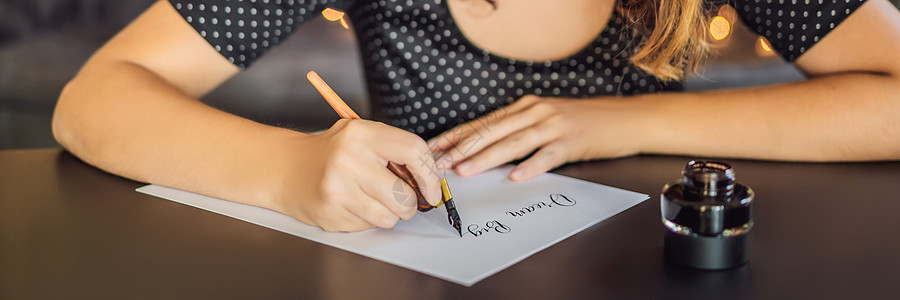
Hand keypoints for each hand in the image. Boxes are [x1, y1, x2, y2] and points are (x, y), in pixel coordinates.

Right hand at [271, 119, 441, 231]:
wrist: (288, 168)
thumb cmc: (333, 153)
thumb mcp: (362, 137)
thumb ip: (395, 152)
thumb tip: (430, 182)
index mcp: (361, 134)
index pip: (413, 150)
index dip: (430, 175)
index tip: (432, 190)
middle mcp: (348, 159)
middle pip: (404, 195)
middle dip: (410, 204)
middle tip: (400, 198)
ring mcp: (337, 188)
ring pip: (389, 217)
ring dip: (389, 214)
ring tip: (373, 199)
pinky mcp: (331, 212)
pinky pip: (369, 226)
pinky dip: (369, 220)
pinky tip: (354, 204)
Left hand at [428, 95, 645, 180]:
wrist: (623, 118)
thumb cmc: (581, 122)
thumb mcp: (545, 119)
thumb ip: (518, 130)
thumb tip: (484, 151)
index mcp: (524, 107)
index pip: (483, 123)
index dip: (456, 136)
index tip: (433, 148)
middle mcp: (535, 112)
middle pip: (492, 132)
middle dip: (462, 149)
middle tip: (439, 164)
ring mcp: (553, 126)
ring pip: (513, 142)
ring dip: (486, 157)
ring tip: (465, 170)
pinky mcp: (571, 142)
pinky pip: (547, 156)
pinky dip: (531, 166)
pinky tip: (516, 177)